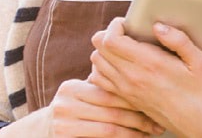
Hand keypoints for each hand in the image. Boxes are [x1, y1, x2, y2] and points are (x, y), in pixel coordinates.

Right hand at [6, 78, 162, 136]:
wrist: (42, 132)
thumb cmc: (74, 112)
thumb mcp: (81, 96)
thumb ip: (100, 86)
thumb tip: (137, 70)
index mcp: (71, 89)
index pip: (109, 92)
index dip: (134, 98)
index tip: (155, 103)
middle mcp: (64, 105)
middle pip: (111, 111)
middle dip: (139, 118)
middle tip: (159, 123)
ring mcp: (63, 125)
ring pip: (109, 129)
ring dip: (135, 133)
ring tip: (151, 133)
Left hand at [88, 17, 201, 136]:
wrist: (201, 124)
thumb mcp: (199, 61)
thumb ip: (178, 40)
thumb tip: (158, 26)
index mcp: (149, 64)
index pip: (110, 40)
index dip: (114, 26)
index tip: (126, 23)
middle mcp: (133, 77)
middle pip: (99, 49)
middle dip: (108, 34)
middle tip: (124, 33)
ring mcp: (127, 90)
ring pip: (96, 64)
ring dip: (104, 52)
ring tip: (121, 47)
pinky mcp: (127, 99)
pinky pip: (100, 81)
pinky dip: (103, 69)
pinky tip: (118, 65)